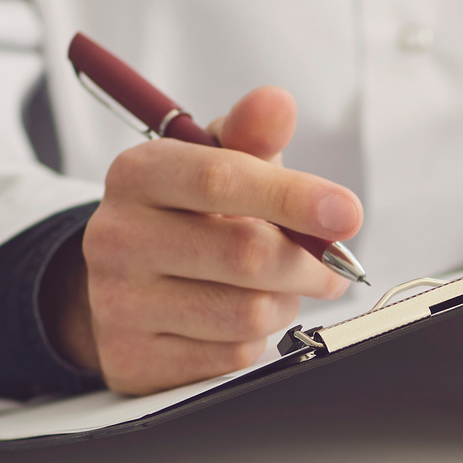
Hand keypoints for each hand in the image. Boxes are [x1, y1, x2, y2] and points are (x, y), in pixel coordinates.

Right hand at [43, 87, 362, 395]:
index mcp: (137, 174)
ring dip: (284, 302)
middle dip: (308, 263)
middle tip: (329, 263)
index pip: (222, 180)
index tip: (346, 213)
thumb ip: (251, 135)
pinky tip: (239, 319)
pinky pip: (231, 356)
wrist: (126, 284)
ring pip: (247, 313)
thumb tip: (277, 103)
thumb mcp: (216, 163)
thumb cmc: (187, 215)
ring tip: (275, 288)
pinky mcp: (133, 359)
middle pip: (246, 254)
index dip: (294, 196)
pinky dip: (255, 339)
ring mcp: (117, 303)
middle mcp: (117, 236)